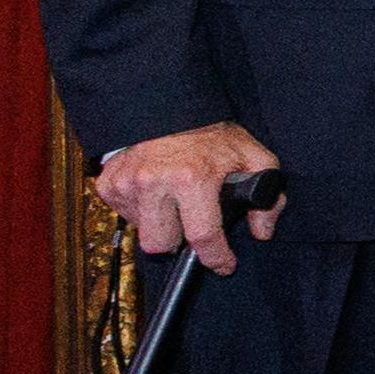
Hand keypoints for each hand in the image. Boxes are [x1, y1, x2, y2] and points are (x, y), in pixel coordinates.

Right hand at [97, 121, 282, 273]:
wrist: (171, 108)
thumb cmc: (214, 135)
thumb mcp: (253, 158)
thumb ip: (266, 196)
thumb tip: (262, 231)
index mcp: (192, 178)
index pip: (202, 237)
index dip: (216, 258)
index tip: (224, 265)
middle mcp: (154, 182)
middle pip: (160, 244)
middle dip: (178, 242)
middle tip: (192, 226)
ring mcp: (127, 183)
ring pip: (141, 232)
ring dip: (159, 225)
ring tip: (174, 203)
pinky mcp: (108, 183)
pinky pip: (124, 215)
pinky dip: (140, 211)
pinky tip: (155, 194)